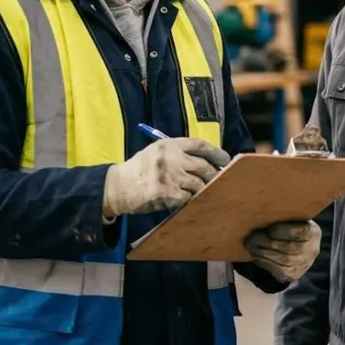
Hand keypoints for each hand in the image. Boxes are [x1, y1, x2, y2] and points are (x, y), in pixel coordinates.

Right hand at [101, 138, 228, 217]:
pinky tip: (185, 199)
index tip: (225, 160)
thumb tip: (207, 160)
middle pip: (204, 166)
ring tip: (200, 191)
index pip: (201, 145)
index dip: (217, 153)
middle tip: (215, 180)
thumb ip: (179, 152)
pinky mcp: (167, 193)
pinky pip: (188, 198)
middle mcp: (172, 158)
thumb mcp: (157, 151)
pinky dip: (190, 200)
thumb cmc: (141, 168)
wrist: (119, 186)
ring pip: (199, 184)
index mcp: (170, 144)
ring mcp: (170, 176)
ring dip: (202, 189)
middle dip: (213, 175)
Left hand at [245, 221, 320, 281]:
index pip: (301, 232)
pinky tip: (255, 255)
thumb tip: (263, 212)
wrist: (298, 248)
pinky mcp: (293, 275)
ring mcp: (304, 264)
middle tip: (252, 237)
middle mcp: (312, 250)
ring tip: (250, 245)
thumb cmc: (290, 227)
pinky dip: (264, 262)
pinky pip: (278, 270)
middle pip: (288, 247)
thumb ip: (283, 217)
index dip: (283, 231)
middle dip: (266, 242)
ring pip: (282, 260)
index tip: (269, 228)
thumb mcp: (292, 219)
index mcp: (313, 232)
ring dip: (262, 252)